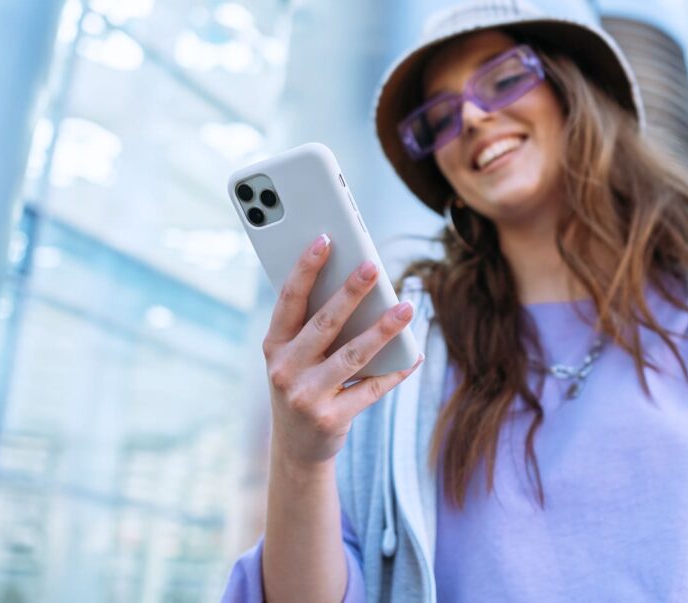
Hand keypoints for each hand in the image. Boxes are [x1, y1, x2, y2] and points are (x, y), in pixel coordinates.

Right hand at [262, 233, 423, 470]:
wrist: (296, 448)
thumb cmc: (301, 385)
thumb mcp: (294, 357)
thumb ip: (314, 326)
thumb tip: (358, 285)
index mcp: (273, 346)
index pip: (290, 299)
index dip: (306, 268)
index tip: (326, 239)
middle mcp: (284, 370)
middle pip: (324, 323)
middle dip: (350, 292)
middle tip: (373, 267)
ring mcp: (306, 397)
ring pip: (353, 355)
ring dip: (383, 329)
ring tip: (406, 308)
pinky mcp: (331, 419)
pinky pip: (371, 388)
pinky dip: (395, 371)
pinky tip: (414, 354)